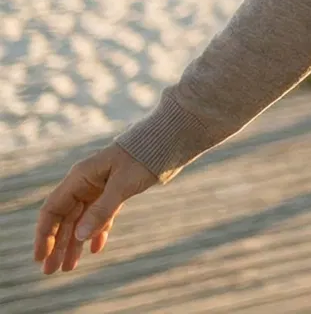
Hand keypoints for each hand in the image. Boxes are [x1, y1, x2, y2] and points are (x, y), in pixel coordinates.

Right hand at [33, 142, 157, 274]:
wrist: (166, 141)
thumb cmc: (143, 158)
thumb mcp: (122, 185)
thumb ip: (102, 210)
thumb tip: (80, 237)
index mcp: (79, 178)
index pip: (52, 210)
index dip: (44, 234)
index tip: (40, 256)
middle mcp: (85, 184)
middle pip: (65, 219)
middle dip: (57, 245)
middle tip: (50, 271)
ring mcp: (99, 188)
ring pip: (82, 220)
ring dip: (75, 244)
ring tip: (69, 268)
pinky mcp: (115, 192)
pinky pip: (101, 216)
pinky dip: (98, 232)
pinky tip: (95, 249)